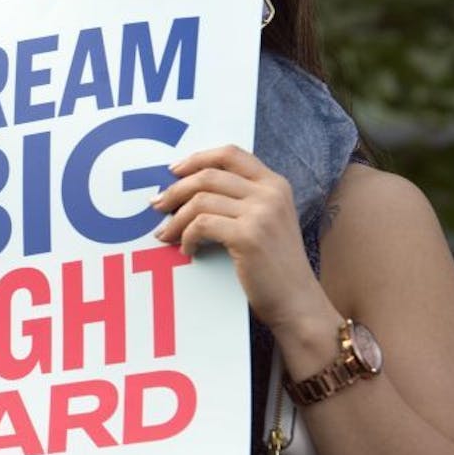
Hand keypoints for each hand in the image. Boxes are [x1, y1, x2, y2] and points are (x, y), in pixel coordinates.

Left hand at [151, 144, 332, 331]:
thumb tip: (188, 188)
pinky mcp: (249, 235)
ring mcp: (261, 213)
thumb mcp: (266, 221)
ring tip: (165, 234)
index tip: (173, 171)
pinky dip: (186, 237)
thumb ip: (240, 200)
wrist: (296, 301)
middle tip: (157, 205)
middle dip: (175, 190)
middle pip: (208, 175)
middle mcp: (270, 193)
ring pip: (200, 200)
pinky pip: (201, 225)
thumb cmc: (273, 265)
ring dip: (176, 219)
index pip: (230, 154)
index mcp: (275, 184)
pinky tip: (186, 250)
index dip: (197, 158)